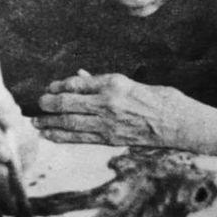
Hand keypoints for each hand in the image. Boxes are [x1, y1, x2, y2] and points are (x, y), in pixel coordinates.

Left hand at [35, 73, 216, 156]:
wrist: (180, 123)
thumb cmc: (160, 98)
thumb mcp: (132, 82)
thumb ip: (103, 82)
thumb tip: (80, 78)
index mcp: (114, 83)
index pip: (78, 83)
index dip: (60, 85)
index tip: (50, 87)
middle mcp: (108, 102)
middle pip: (69, 103)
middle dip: (49, 104)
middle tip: (37, 104)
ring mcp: (109, 122)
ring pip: (71, 123)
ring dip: (50, 123)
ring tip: (36, 123)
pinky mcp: (111, 138)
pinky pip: (81, 138)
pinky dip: (63, 137)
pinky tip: (51, 136)